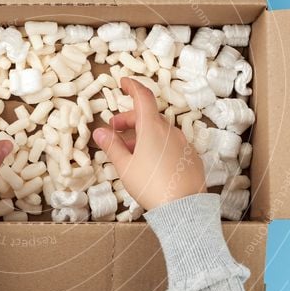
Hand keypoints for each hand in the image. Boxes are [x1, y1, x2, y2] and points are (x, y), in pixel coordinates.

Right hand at [92, 77, 205, 209]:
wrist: (183, 208)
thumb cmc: (151, 186)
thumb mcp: (125, 167)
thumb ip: (112, 146)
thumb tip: (99, 132)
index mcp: (152, 128)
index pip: (143, 97)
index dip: (132, 87)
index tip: (123, 83)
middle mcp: (169, 131)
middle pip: (148, 116)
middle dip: (129, 120)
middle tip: (114, 131)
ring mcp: (182, 143)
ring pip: (159, 131)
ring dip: (142, 135)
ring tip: (129, 151)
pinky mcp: (190, 157)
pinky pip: (170, 144)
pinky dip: (157, 145)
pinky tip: (149, 162)